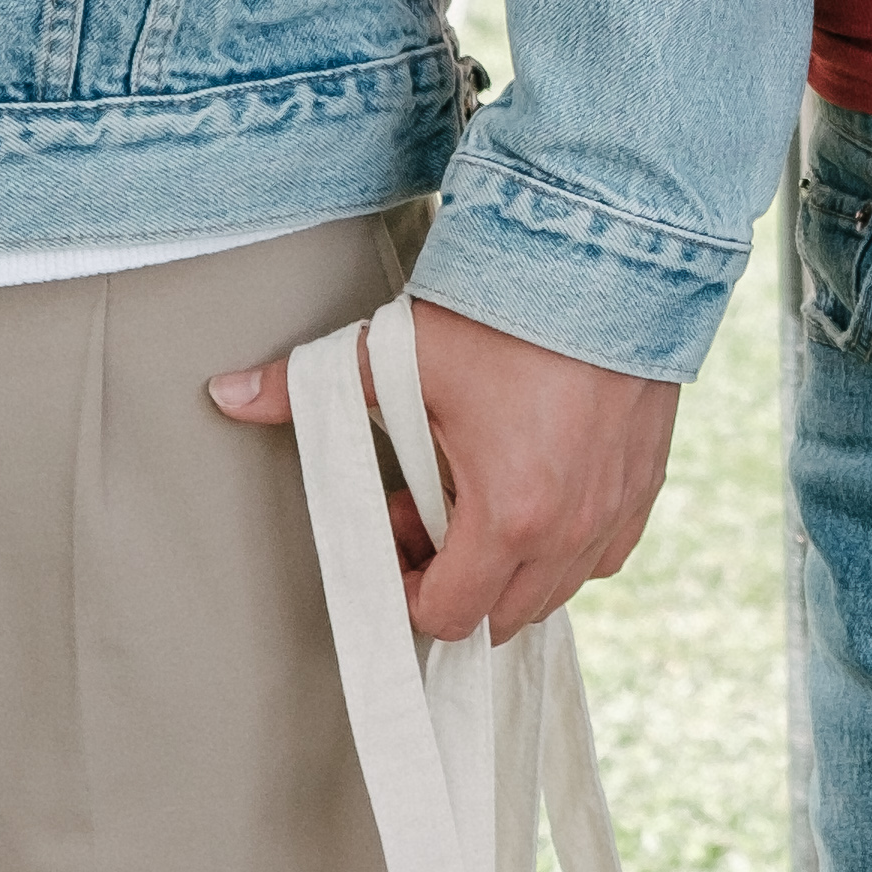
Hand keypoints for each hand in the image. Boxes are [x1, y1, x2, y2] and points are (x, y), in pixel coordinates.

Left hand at [205, 293, 684, 642]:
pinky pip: (607, 553)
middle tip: (424, 514)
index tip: (391, 535)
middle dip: (456, 582)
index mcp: (508, 517)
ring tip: (478, 496)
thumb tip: (224, 394)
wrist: (611, 256)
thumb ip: (308, 387)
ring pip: (559, 589)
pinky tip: (539, 488)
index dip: (408, 590)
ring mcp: (617, 510)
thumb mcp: (398, 354)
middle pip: (504, 616)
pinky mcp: (648, 483)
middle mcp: (572, 531)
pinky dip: (568, 543)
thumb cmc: (506, 312)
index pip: (450, 615)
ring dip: (511, 566)